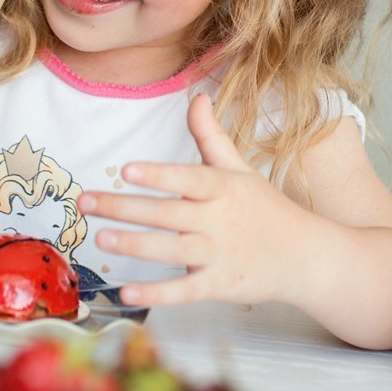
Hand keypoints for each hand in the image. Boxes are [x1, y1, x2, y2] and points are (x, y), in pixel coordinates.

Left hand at [83, 92, 314, 308]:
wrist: (305, 256)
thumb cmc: (266, 209)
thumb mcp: (240, 169)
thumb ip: (211, 136)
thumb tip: (197, 97)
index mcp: (223, 189)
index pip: (188, 178)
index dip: (158, 175)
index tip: (126, 169)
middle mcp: (219, 220)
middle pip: (167, 214)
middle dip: (124, 208)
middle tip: (86, 203)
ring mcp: (219, 255)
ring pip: (171, 250)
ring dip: (135, 245)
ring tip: (101, 238)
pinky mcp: (219, 285)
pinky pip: (185, 291)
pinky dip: (157, 293)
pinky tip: (128, 292)